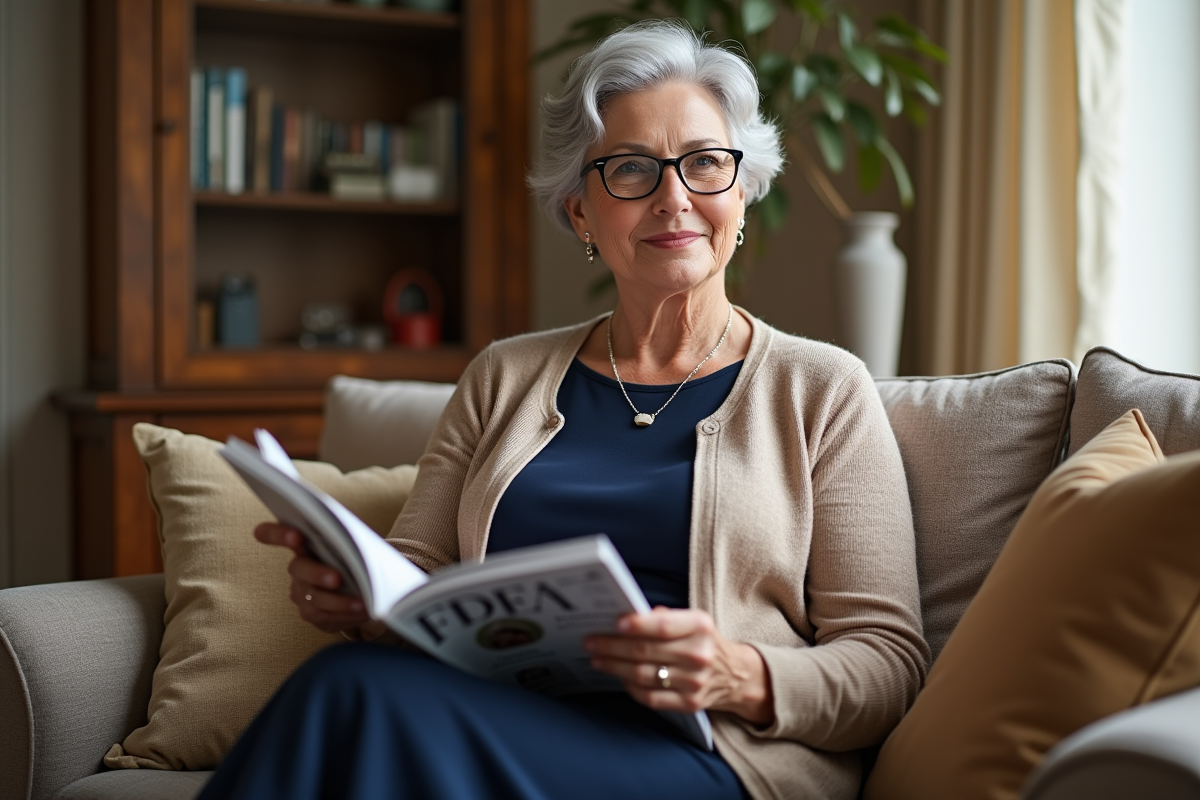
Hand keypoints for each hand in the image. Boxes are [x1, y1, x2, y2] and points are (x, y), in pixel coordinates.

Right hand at [254, 522, 378, 636]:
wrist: (360, 586)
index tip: (295, 537)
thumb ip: (350, 537)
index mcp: (305, 541)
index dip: (277, 534)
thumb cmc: (355, 558)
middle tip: (337, 579)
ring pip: (313, 597)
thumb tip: (358, 541)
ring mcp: (301, 590)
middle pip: (298, 568)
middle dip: (317, 574)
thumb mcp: (354, 542)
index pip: (273, 533)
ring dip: (338, 601)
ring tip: (361, 603)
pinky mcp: (309, 612)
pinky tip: (362, 611)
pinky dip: (344, 613)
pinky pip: (323, 615)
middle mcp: (299, 566)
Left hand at [584, 607, 773, 724]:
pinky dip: (630, 687)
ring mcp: (695, 682)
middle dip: (613, 646)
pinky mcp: (690, 704)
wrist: (735, 675)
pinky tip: (618, 676)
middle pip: (646, 651)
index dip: (637, 625)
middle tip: (590, 642)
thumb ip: (665, 617)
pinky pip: (651, 698)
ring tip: (597, 659)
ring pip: (644, 675)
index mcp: (700, 627)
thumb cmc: (704, 642)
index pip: (664, 625)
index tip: (614, 623)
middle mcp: (699, 655)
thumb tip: (629, 615)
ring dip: (615, 667)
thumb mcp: (693, 620)